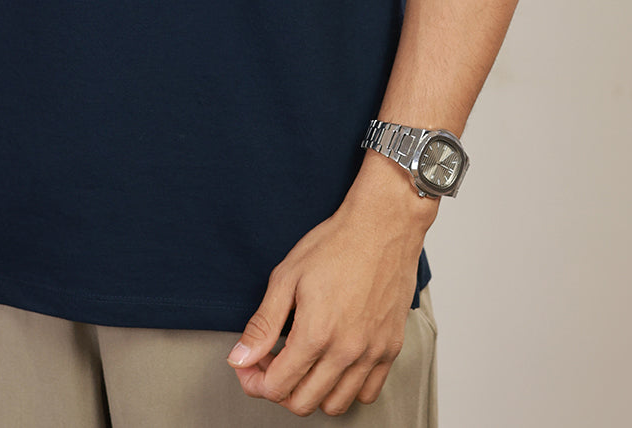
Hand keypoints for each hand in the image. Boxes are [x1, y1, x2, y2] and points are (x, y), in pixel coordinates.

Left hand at [225, 157, 436, 415]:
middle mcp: (347, 351)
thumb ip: (263, 324)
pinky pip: (368, 394)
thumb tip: (240, 358)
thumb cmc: (335, 245)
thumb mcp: (286, 277)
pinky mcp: (391, 349)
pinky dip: (346, 389)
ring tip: (301, 362)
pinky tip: (333, 363)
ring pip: (335, 405)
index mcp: (316, 334)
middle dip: (277, 388)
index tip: (249, 366)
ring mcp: (372, 354)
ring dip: (311, 392)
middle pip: (302, 403)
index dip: (254, 381)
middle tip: (270, 361)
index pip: (277, 387)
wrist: (383, 226)